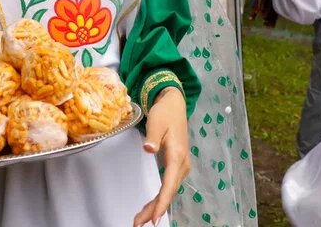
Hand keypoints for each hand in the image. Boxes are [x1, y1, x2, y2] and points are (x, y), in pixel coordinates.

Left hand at [133, 87, 189, 226]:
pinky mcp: (176, 166)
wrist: (174, 105)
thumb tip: (149, 149)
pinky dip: (159, 198)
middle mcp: (182, 164)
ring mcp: (180, 166)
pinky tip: (150, 208)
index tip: (155, 218)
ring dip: (155, 206)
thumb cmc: (165, 113)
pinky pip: (167, 186)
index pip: (169, 183)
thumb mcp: (157, 122)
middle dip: (155, 209)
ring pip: (168, 191)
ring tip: (139, 220)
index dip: (162, 201)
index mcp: (177, 155)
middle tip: (138, 223)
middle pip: (168, 191)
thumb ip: (153, 137)